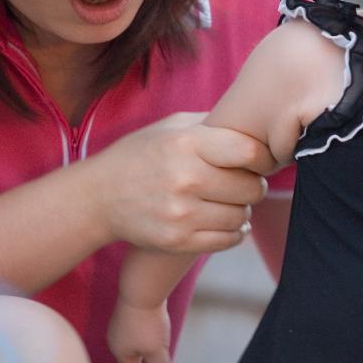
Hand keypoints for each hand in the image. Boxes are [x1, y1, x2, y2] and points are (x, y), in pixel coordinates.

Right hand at [91, 113, 271, 254]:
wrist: (98, 197)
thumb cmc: (142, 155)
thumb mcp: (172, 127)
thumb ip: (213, 123)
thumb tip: (258, 122)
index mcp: (187, 143)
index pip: (250, 153)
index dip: (264, 158)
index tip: (261, 161)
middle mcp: (185, 178)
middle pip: (252, 188)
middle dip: (254, 185)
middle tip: (243, 182)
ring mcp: (181, 213)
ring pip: (242, 216)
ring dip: (242, 210)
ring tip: (228, 201)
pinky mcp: (178, 240)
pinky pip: (229, 239)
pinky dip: (234, 231)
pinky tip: (224, 220)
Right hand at [108, 297, 175, 362]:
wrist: (142, 288)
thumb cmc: (148, 322)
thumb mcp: (157, 351)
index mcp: (119, 353)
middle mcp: (114, 340)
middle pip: (134, 360)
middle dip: (151, 359)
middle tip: (164, 348)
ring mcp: (119, 325)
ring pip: (137, 344)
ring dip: (151, 344)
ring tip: (160, 333)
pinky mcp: (126, 312)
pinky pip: (137, 330)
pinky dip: (148, 331)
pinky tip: (156, 321)